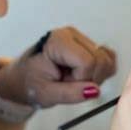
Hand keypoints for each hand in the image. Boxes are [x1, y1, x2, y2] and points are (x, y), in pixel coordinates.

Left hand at [0, 26, 116, 107]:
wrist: (22, 78)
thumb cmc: (29, 83)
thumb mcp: (46, 94)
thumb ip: (70, 93)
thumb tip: (95, 90)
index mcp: (57, 41)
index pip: (88, 61)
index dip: (82, 79)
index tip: (65, 83)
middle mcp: (72, 35)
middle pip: (100, 60)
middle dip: (90, 78)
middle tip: (69, 83)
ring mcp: (82, 38)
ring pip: (107, 60)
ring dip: (95, 76)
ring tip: (74, 79)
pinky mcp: (89, 44)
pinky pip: (109, 58)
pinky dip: (101, 72)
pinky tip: (84, 76)